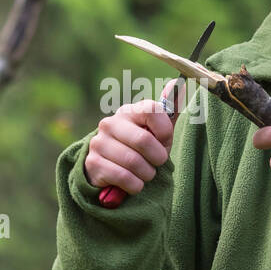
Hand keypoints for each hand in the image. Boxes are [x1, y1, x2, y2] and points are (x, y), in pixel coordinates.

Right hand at [83, 79, 186, 194]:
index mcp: (129, 111)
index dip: (165, 131)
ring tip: (146, 174)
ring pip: (134, 162)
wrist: (110, 168)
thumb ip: (168, 111)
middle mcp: (110, 123)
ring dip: (147, 174)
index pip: (153, 110)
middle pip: (144, 140)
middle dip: (158, 158)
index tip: (164, 142)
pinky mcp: (93, 163)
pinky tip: (134, 184)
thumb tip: (177, 84)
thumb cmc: (140, 148)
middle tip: (157, 163)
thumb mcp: (156, 131)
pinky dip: (135, 185)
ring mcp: (99, 142)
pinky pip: (123, 177)